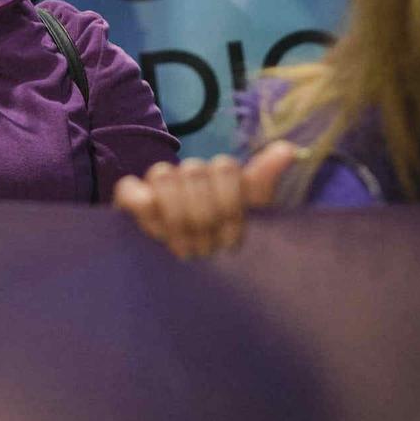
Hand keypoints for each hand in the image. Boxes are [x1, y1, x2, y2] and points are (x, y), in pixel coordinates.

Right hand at [112, 141, 298, 257]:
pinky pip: (129, 188)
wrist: (192, 271)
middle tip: (207, 250)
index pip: (225, 167)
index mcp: (218, 174)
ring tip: (185, 249)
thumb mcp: (250, 215)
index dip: (230, 205)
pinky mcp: (131, 198)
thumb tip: (290, 149)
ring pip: (165, 176)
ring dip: (177, 217)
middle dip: (203, 217)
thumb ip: (262, 182)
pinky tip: (151, 218)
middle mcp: (188, 172)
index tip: (232, 240)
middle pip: (194, 173)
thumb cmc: (224, 241)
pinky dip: (140, 200)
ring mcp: (158, 183)